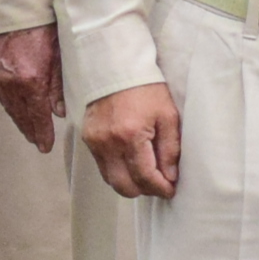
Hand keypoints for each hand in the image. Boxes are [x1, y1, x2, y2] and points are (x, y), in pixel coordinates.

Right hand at [0, 25, 62, 151]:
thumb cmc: (43, 30)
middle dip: (31, 132)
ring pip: (9, 108)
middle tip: (39, 144)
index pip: (37, 116)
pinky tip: (14, 112)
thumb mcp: (58, 58)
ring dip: (19, 122)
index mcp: (30, 80)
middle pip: (22, 116)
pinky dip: (9, 107)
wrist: (19, 11)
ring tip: (28, 132)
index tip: (46, 145)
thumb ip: (58, 87)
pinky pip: (0, 96)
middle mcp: (11, 82)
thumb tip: (59, 112)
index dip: (42, 133)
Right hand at [81, 81, 180, 199]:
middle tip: (158, 184)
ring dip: (130, 183)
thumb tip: (170, 177)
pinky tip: (131, 162)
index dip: (160, 188)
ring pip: (111, 180)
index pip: (145, 176)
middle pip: (124, 186)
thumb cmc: (146, 89)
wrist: (117, 69)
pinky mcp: (87, 139)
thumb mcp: (168, 116)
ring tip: (146, 174)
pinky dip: (117, 171)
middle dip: (144, 190)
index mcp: (130, 135)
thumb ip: (170, 149)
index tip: (170, 190)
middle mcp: (108, 142)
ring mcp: (94, 141)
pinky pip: (102, 167)